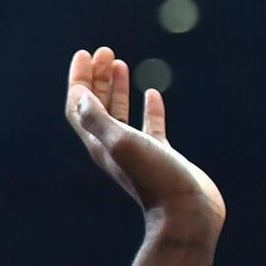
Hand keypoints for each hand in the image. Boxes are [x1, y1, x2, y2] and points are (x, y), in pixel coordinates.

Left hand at [65, 47, 224, 228]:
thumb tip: (78, 95)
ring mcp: (138, 151)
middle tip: (104, 51)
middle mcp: (114, 147)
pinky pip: (151, 127)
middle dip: (97, 78)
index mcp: (99, 144)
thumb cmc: (154, 179)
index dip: (78, 80)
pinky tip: (152, 93)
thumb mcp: (121, 143)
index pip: (79, 107)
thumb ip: (98, 120)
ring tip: (120, 63)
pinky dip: (150, 108)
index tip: (85, 54)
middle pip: (97, 106)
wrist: (187, 213)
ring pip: (121, 113)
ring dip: (117, 88)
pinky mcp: (162, 156)